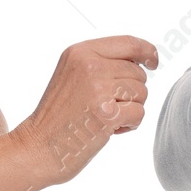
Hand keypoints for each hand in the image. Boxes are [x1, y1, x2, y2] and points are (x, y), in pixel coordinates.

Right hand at [13, 35, 159, 185]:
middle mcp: (89, 65)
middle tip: (107, 107)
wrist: (37, 147)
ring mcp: (98, 88)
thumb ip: (101, 63)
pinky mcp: (106, 113)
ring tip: (105, 118)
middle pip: (138, 73)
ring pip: (142, 93)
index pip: (129, 43)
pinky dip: (129, 125)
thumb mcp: (72, 75)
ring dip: (130, 109)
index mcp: (80, 52)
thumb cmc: (59, 116)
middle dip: (131, 93)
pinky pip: (139, 113)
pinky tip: (107, 130)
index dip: (147, 51)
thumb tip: (143, 60)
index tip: (153, 62)